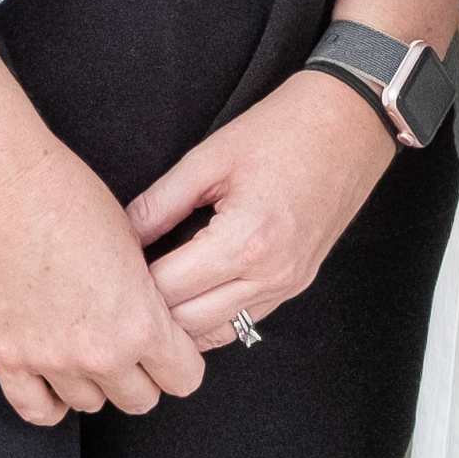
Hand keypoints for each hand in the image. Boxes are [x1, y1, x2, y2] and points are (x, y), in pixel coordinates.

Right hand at [0, 135, 211, 427]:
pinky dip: (49, 402)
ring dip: (95, 383)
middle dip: (142, 375)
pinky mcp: (8, 358)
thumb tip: (153, 315)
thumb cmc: (67, 199)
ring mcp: (51, 361)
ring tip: (88, 349)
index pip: (184, 378)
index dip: (181, 361)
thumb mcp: (135, 244)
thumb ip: (148, 295)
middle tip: (132, 349)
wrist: (4, 189)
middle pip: (140, 399)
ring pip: (91, 405)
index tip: (172, 350)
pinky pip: (35, 410)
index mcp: (141, 323)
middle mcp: (100, 353)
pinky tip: (55, 382)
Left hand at [131, 71, 397, 346]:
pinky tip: (190, 290)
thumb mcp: (208, 159)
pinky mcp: (297, 284)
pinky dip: (211, 315)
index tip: (108, 265)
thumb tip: (118, 237)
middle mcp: (269, 275)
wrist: (350, 123)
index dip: (129, 282)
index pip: (166, 291)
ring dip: (180, 320)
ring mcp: (288, 285)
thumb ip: (158, 204)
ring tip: (152, 290)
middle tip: (121, 282)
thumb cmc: (281, 130)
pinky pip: (243, 321)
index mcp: (243, 242)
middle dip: (149, 308)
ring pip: (215, 334)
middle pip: (186, 325)